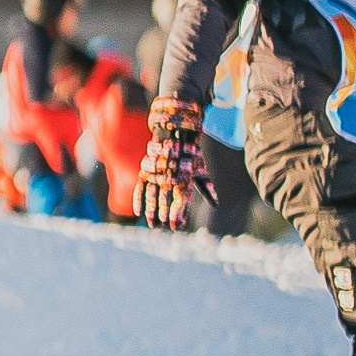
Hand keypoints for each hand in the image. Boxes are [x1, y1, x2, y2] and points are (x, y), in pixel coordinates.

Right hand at [134, 98, 205, 232]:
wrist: (174, 128)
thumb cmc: (189, 151)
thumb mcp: (199, 168)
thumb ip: (206, 187)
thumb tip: (216, 204)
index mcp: (185, 175)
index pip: (181, 198)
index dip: (178, 213)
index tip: (176, 226)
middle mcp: (170, 174)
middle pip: (166, 198)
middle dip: (164, 214)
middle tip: (163, 228)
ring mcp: (157, 170)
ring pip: (153, 194)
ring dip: (152, 210)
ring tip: (153, 224)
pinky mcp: (147, 167)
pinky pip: (140, 186)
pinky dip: (139, 200)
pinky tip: (138, 213)